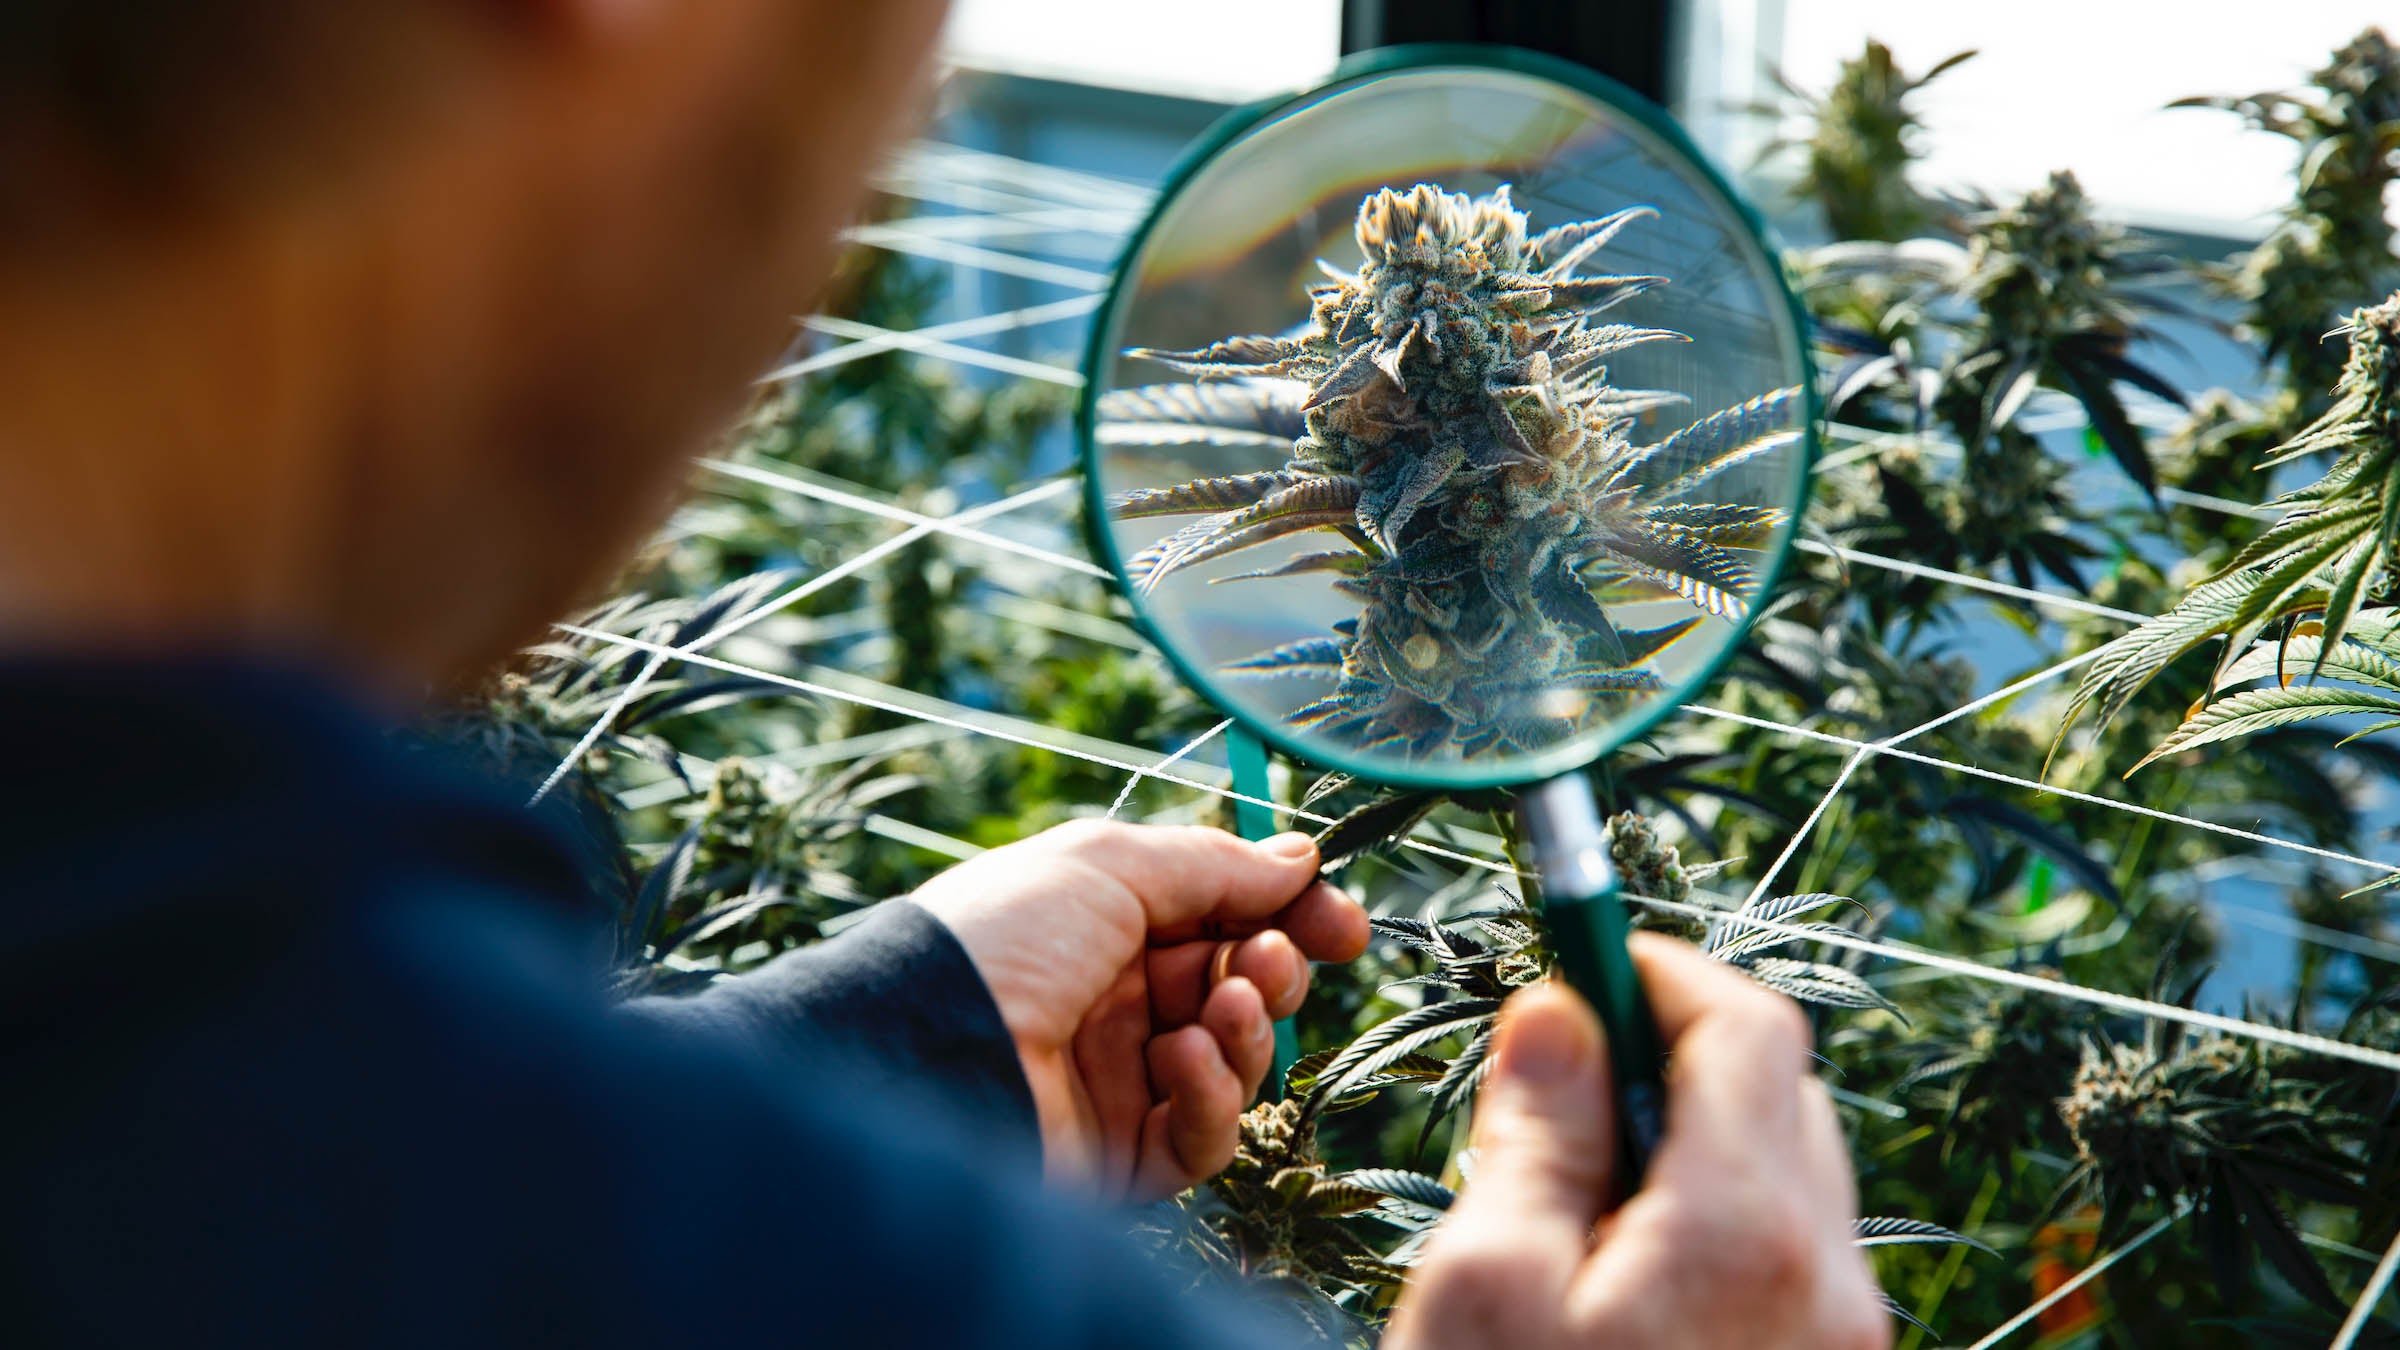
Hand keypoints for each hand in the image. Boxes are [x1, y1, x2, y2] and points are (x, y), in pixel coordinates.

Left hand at [910, 820, 1368, 1200]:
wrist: (925, 1046)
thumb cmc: (1002, 938)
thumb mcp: (1108, 865)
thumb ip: (1213, 865)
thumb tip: (1299, 859)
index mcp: (1107, 926)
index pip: (1224, 919)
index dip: (1289, 919)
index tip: (1342, 923)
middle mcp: (1117, 1002)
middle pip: (1239, 987)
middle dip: (1271, 970)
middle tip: (1263, 961)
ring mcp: (1121, 1083)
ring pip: (1234, 1062)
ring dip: (1245, 1029)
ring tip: (1218, 1010)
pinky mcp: (1122, 1156)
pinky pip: (1203, 1135)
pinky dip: (1211, 1096)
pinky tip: (1180, 1062)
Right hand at [1389, 935, 1887, 1349]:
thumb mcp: (1484, 1286)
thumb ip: (1536, 1135)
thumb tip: (1559, 1010)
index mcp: (1746, 1236)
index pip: (1749, 1027)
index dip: (1660, 971)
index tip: (1580, 963)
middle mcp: (1828, 1284)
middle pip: (1781, 1095)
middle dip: (1677, 1059)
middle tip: (1563, 1086)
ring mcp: (1841, 1341)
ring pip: (1790, 1177)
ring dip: (1698, 1147)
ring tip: (1583, 1202)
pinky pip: (1790, 1258)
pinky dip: (1719, 1227)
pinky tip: (1627, 1279)